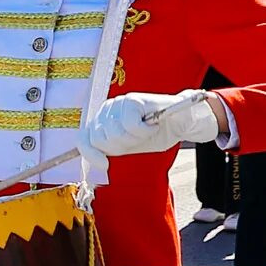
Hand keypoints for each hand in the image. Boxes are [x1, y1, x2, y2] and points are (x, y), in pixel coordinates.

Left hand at [83, 88, 223, 157]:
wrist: (181, 121)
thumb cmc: (156, 133)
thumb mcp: (129, 145)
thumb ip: (111, 148)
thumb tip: (95, 161)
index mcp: (102, 122)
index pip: (84, 139)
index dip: (91, 154)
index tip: (104, 165)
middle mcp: (106, 111)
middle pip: (101, 140)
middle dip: (123, 146)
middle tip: (140, 139)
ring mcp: (117, 104)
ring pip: (115, 134)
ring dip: (135, 138)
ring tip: (147, 130)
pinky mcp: (131, 100)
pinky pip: (131, 125)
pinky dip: (145, 130)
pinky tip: (153, 124)